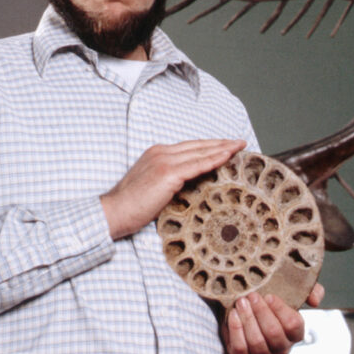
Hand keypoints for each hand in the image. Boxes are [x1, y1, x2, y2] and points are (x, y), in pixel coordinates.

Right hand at [100, 138, 245, 239]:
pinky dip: (214, 159)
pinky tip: (227, 157)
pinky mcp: (168, 174)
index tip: (225, 146)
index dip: (209, 145)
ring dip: (223, 148)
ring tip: (239, 146)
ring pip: (201, 152)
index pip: (189, 147)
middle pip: (198, 145)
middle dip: (220, 143)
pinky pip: (197, 164)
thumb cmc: (131, 205)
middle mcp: (161, 152)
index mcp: (156, 153)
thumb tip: (190, 185)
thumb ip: (170, 180)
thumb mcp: (152, 186)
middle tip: (239, 142)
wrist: (115, 211)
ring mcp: (165, 161)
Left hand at [222, 282, 324, 353]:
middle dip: (261, 312)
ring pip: (257, 342)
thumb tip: (315, 300)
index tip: (269, 295)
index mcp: (295, 333)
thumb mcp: (291, 294)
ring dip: (248, 319)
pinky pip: (241, 349)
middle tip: (252, 296)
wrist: (248, 313)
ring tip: (241, 302)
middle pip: (273, 334)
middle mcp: (281, 348)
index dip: (281, 310)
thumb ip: (309, 291)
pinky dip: (236, 330)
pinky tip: (233, 315)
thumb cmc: (271, 304)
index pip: (293, 325)